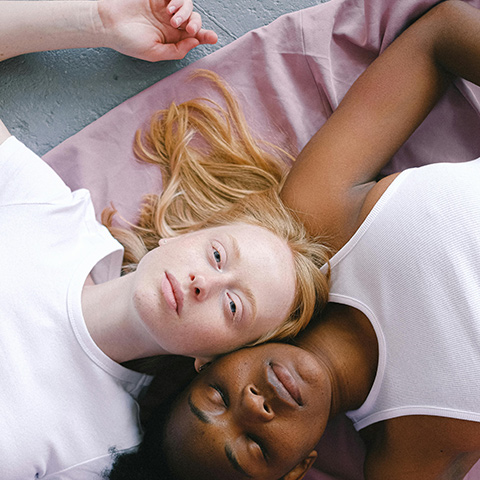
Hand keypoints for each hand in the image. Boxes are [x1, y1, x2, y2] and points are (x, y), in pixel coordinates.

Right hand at [98, 0, 217, 61]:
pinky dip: (179, 0)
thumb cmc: (128, 41)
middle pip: (194, 20)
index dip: (205, 36)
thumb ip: (176, 50)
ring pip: (188, 6)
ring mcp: (164, 8)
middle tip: (189, 29)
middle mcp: (170, 24)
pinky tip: (171, 8)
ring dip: (186, 12)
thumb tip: (195, 42)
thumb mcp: (155, 53)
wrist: (108, 23)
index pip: (193, 37)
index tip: (213, 38)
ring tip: (173, 19)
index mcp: (171, 39)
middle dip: (196, 24)